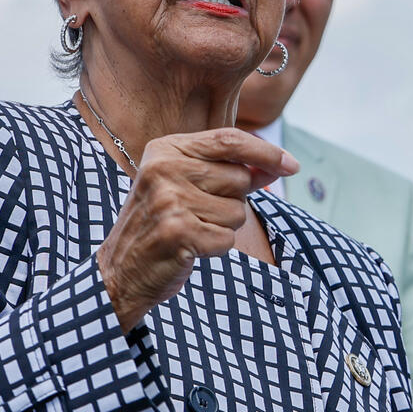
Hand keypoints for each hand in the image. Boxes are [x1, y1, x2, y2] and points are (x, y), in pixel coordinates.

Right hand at [98, 128, 297, 329]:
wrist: (120, 271)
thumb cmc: (161, 225)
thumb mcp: (186, 185)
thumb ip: (228, 171)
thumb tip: (278, 165)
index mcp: (165, 149)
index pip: (229, 140)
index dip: (267, 151)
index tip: (292, 165)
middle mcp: (164, 169)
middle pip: (239, 178)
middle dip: (234, 201)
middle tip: (199, 214)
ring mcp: (169, 200)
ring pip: (237, 211)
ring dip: (224, 228)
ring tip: (191, 231)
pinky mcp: (178, 232)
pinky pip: (227, 239)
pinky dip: (216, 248)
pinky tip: (190, 248)